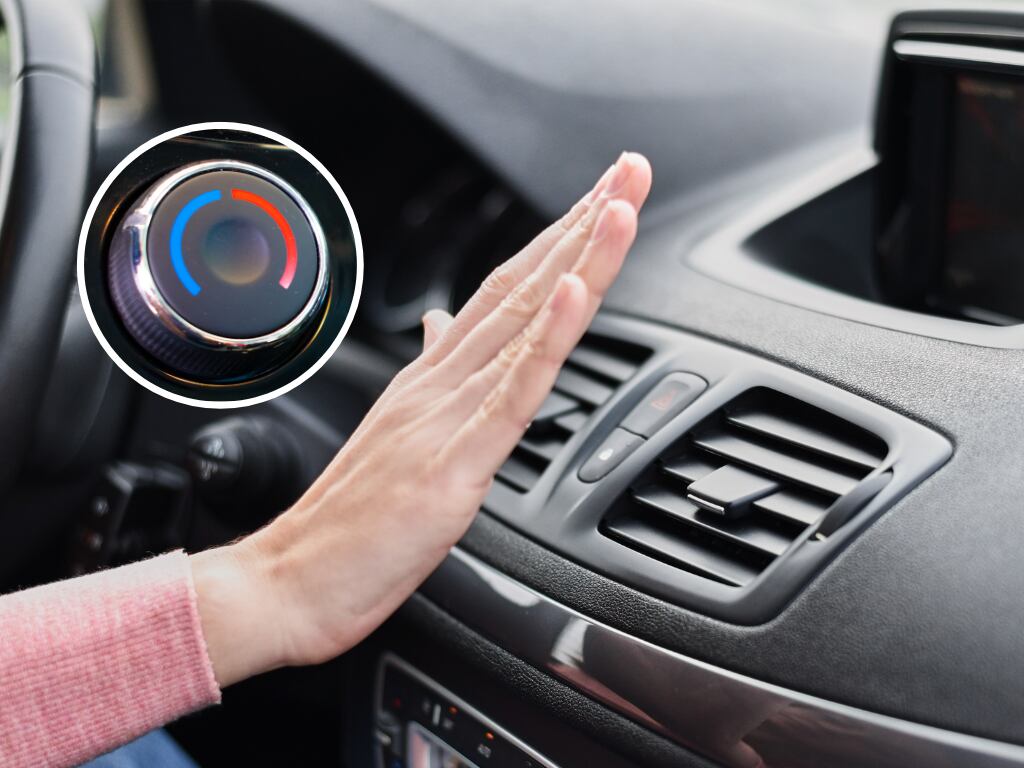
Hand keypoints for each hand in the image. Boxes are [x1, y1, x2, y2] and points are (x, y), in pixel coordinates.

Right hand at [191, 152, 652, 686]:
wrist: (291, 580)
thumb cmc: (347, 520)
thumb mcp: (400, 433)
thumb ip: (429, 373)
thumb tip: (443, 325)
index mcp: (433, 378)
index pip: (505, 290)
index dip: (556, 241)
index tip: (600, 198)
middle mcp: (441, 381)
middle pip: (523, 287)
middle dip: (583, 225)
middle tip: (627, 170)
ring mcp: (447, 416)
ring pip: (525, 325)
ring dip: (577, 260)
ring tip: (617, 204)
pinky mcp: (453, 462)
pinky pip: (510, 392)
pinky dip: (546, 339)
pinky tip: (571, 293)